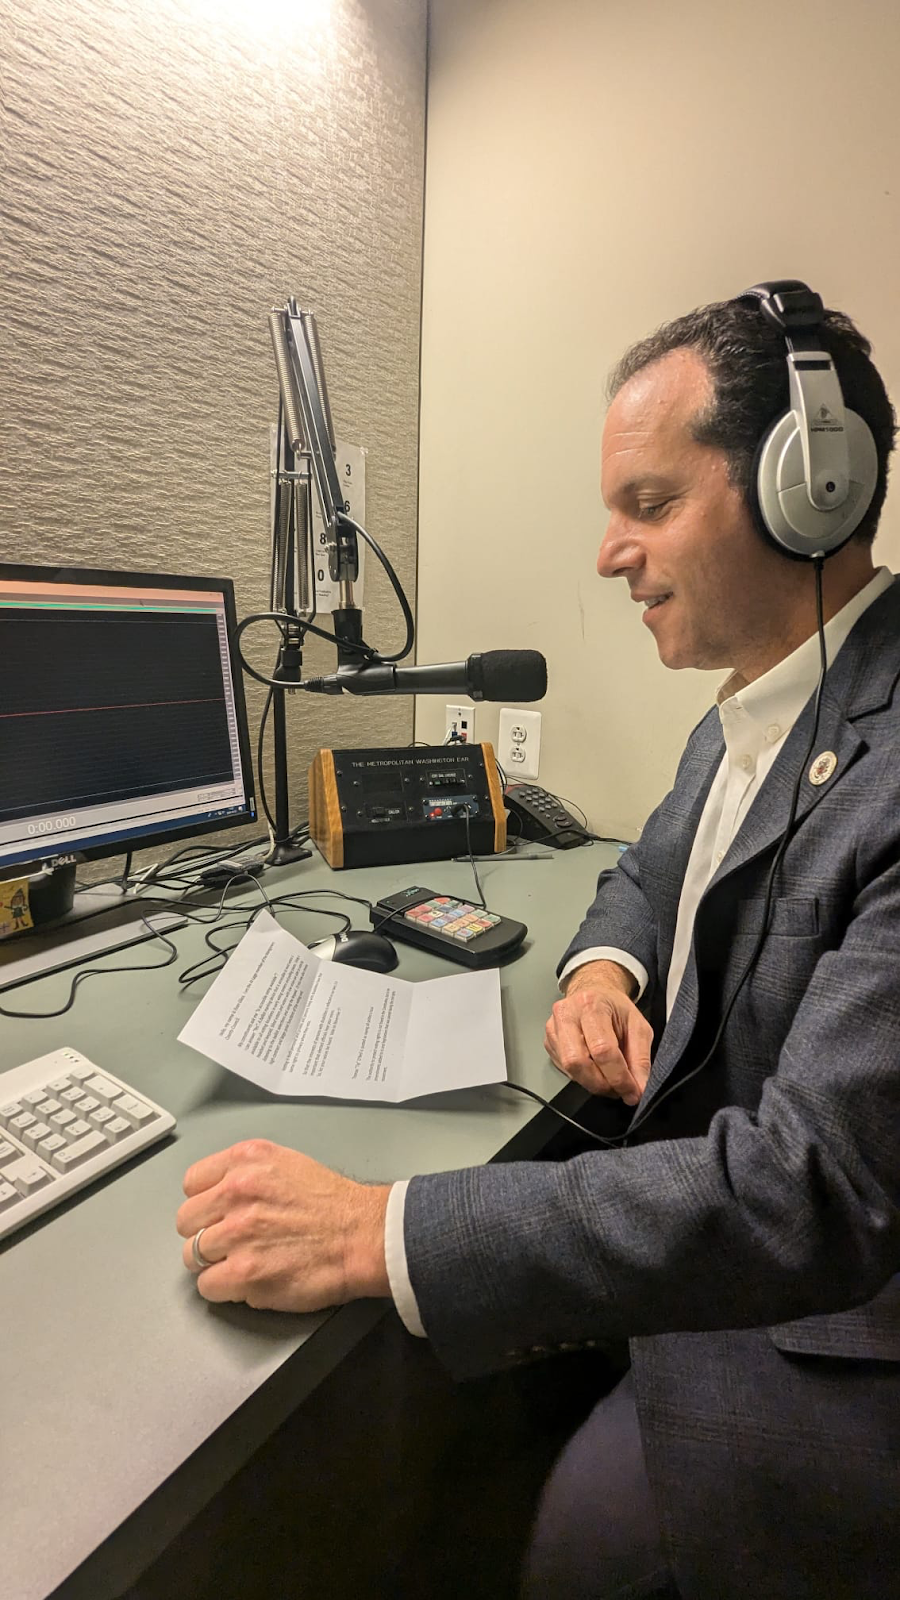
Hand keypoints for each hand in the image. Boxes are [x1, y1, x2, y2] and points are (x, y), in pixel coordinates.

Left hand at [176, 1139, 390, 1310]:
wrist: (363, 1236)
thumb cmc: (332, 1204)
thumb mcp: (285, 1163)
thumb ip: (246, 1173)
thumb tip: (216, 1195)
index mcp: (245, 1160)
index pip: (192, 1183)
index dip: (205, 1203)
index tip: (219, 1214)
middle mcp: (236, 1191)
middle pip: (187, 1221)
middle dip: (206, 1233)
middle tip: (232, 1242)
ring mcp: (238, 1233)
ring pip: (193, 1255)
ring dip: (215, 1263)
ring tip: (244, 1261)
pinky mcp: (244, 1272)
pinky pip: (207, 1286)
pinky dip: (224, 1288)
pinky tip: (248, 1280)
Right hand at [544, 962, 652, 1103]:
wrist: (593, 993)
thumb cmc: (614, 1008)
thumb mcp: (638, 1026)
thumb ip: (640, 1058)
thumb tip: (639, 1088)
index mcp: (591, 1005)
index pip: (602, 1049)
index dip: (619, 1077)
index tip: (632, 1092)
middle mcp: (566, 1015)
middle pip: (578, 1062)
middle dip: (602, 1084)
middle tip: (620, 1091)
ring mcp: (553, 1029)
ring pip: (569, 1069)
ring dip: (593, 1084)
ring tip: (610, 1081)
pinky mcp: (549, 1042)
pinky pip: (565, 1070)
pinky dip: (584, 1078)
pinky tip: (596, 1071)